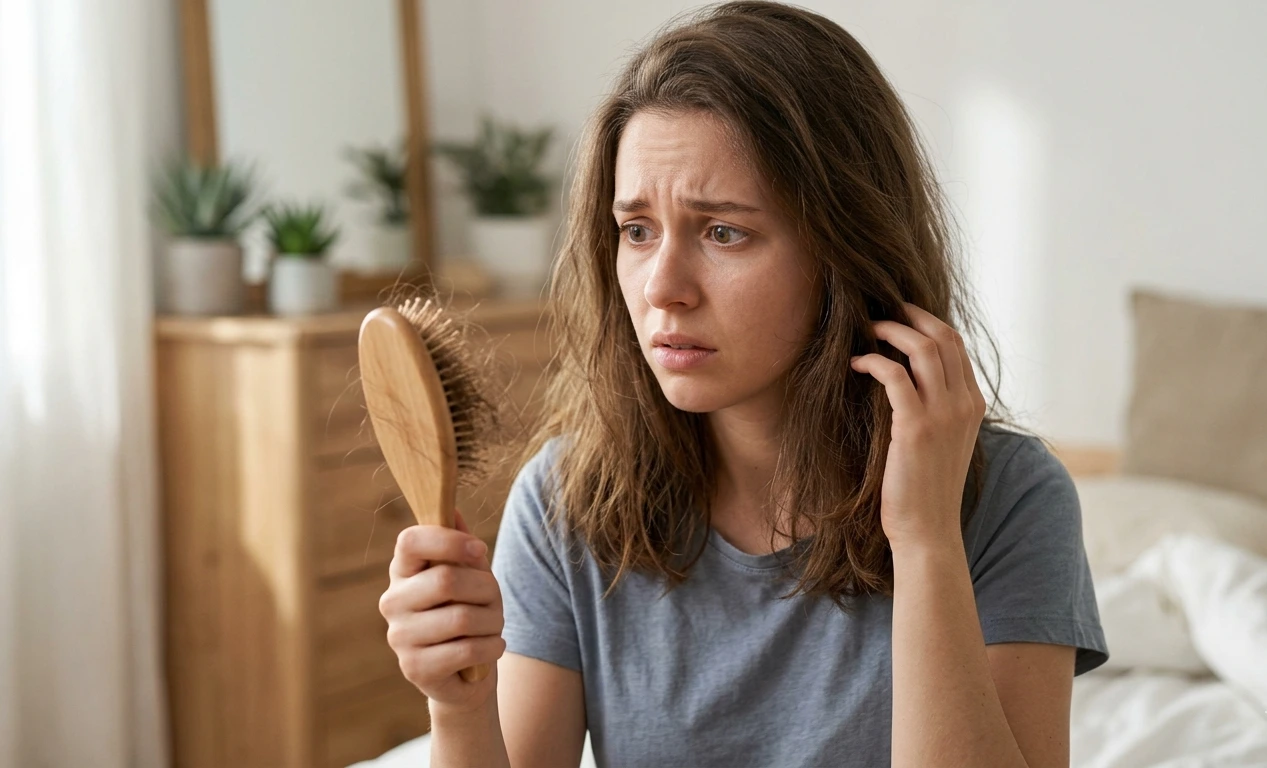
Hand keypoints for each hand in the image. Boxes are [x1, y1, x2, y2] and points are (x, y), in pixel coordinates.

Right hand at [379, 509, 505, 712]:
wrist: (466, 675)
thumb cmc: (468, 613)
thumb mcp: (471, 576)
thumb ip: (461, 546)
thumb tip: (452, 511)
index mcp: (402, 571)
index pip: (410, 541)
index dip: (450, 541)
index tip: (480, 550)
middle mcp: (392, 602)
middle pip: (446, 580)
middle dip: (485, 589)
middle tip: (495, 599)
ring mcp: (399, 637)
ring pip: (462, 617)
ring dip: (493, 621)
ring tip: (494, 626)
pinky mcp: (415, 668)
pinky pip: (468, 650)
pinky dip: (492, 647)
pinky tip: (492, 647)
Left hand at [848, 302, 986, 551]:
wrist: (928, 530)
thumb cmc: (926, 489)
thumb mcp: (942, 442)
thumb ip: (937, 409)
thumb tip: (906, 380)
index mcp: (973, 405)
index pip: (956, 344)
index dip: (926, 322)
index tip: (899, 315)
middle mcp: (963, 404)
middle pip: (943, 336)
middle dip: (910, 315)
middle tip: (881, 310)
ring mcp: (943, 415)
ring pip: (922, 348)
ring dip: (890, 331)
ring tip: (866, 330)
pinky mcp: (915, 427)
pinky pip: (895, 376)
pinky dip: (874, 361)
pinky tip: (857, 363)